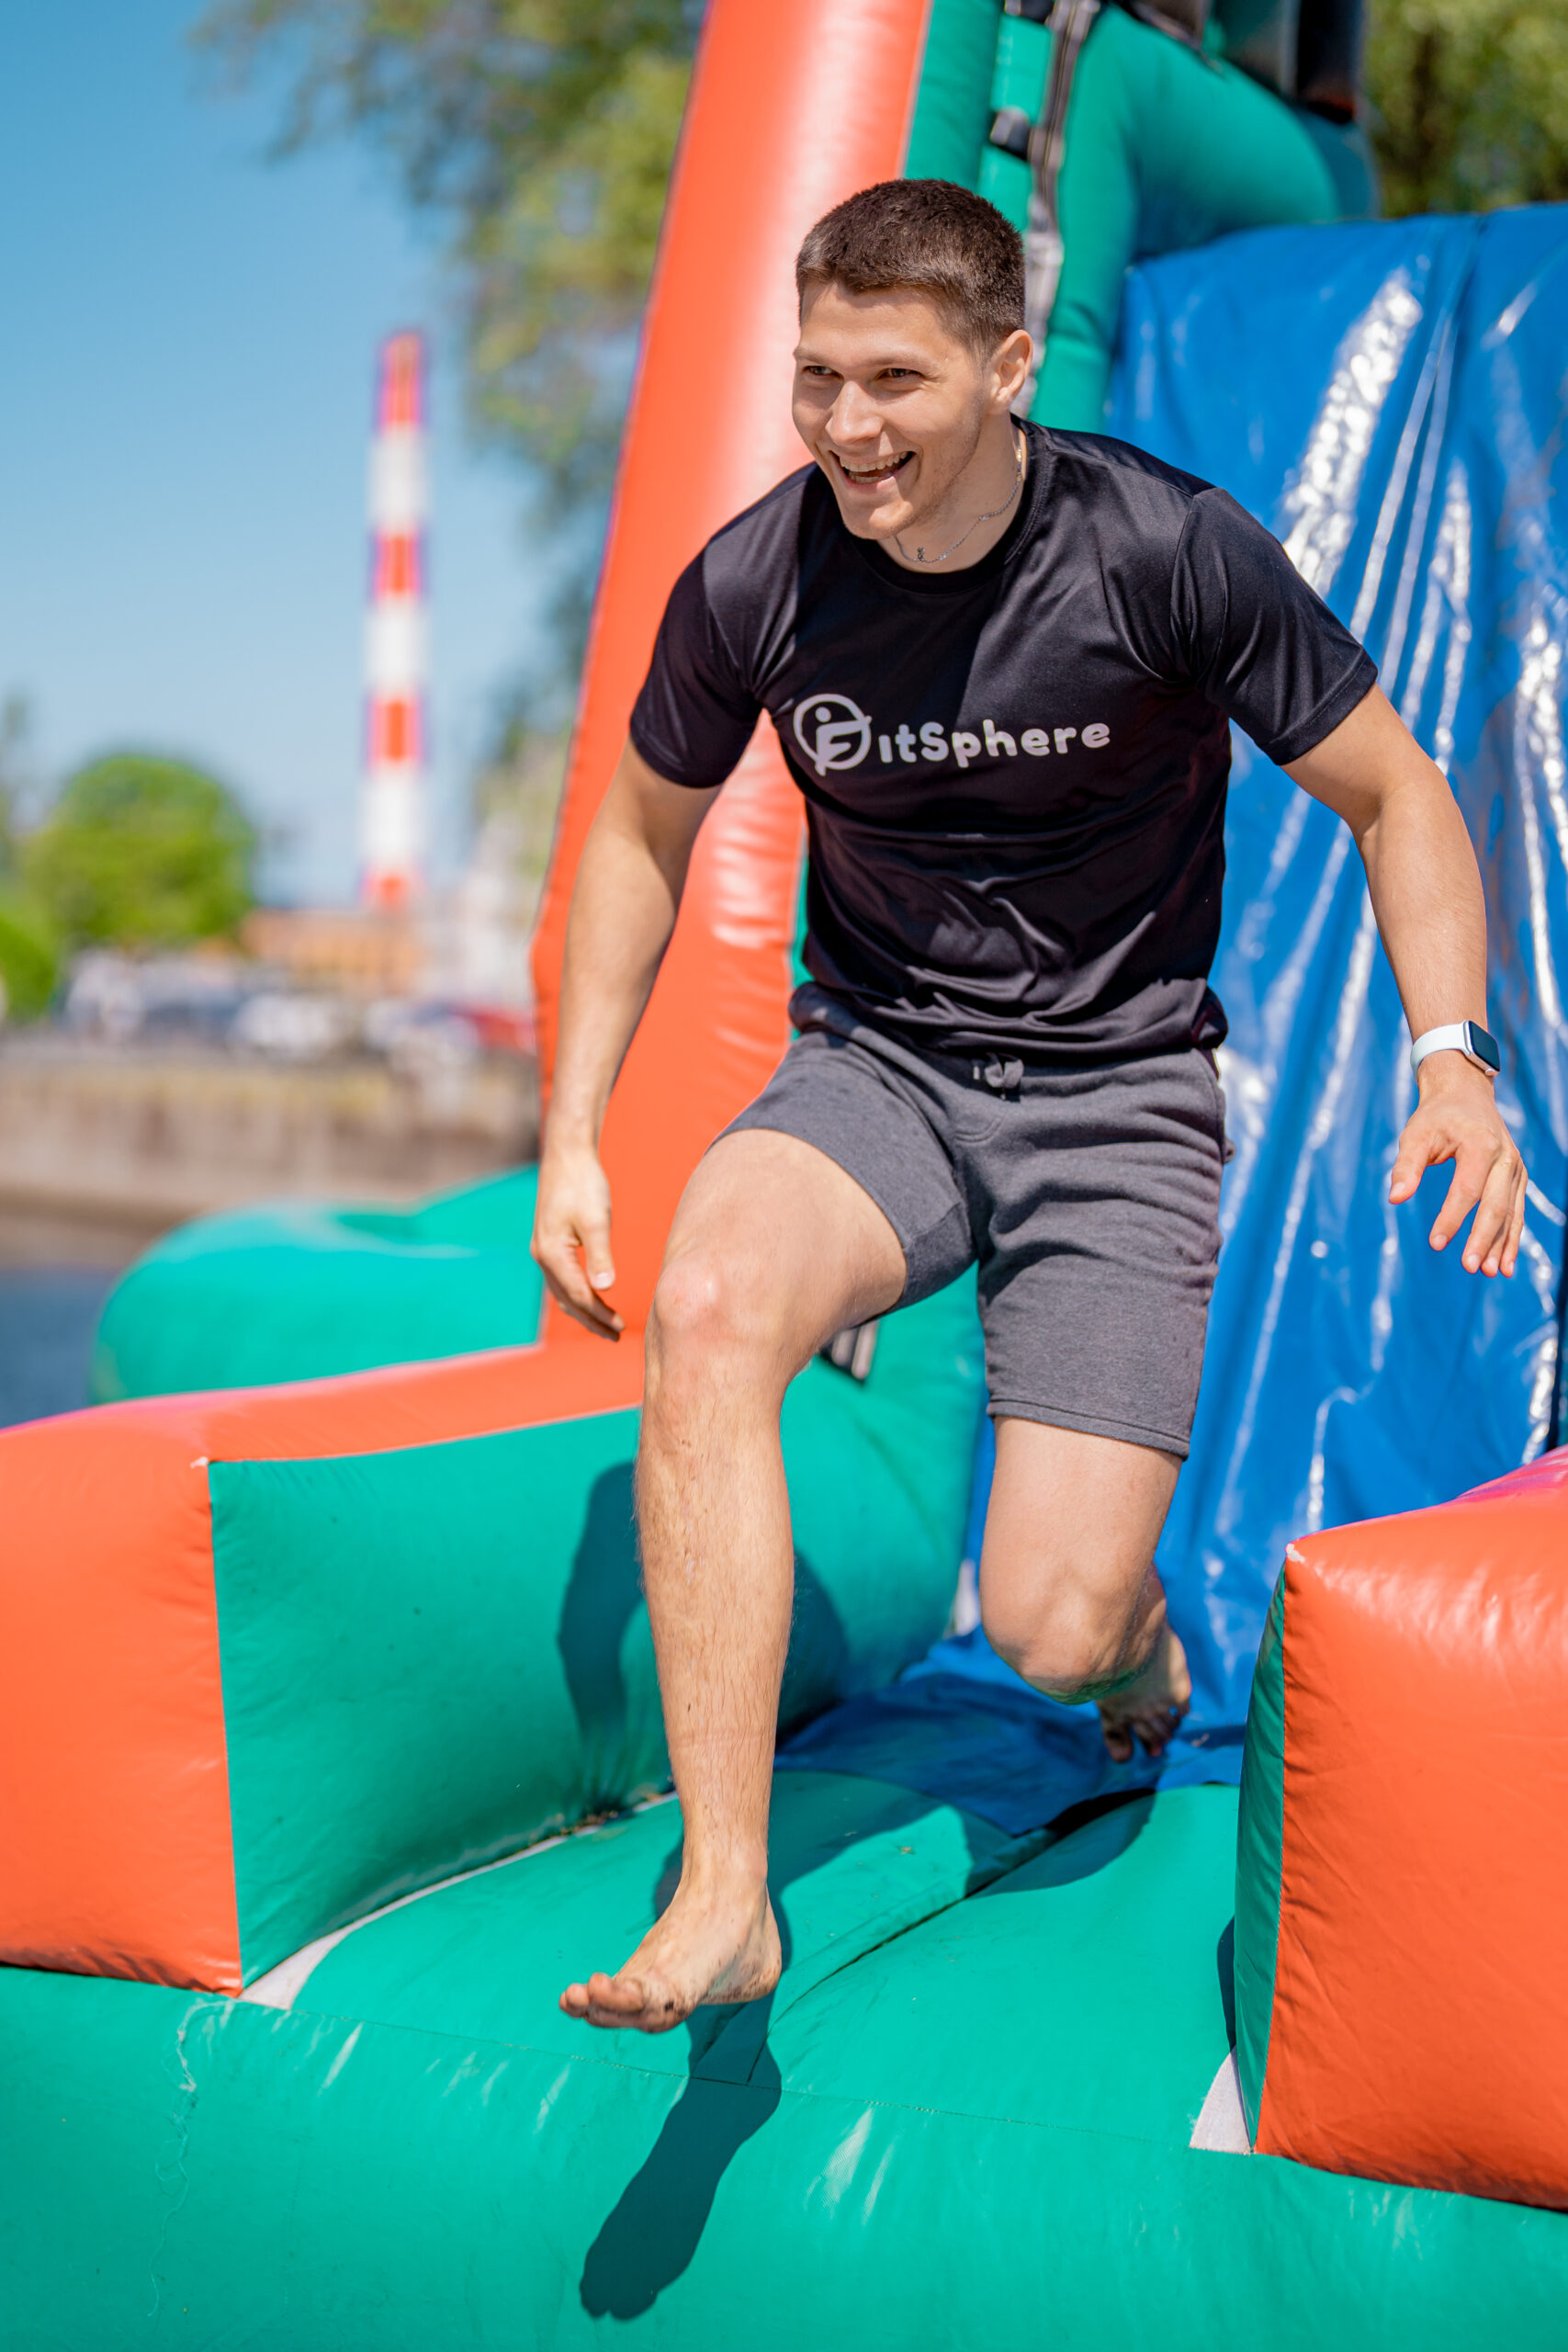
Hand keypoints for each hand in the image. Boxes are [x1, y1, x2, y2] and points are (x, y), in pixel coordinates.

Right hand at [531, 1135, 623, 1337]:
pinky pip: (562, 1279)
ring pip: (563, 1292)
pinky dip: (577, 1294)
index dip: (600, 1314)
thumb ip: (601, 1255)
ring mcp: (543, 1250)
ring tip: (606, 1325)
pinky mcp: (549, 1242)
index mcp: (552, 1253)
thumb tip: (605, 1288)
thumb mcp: (596, 1220)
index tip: (621, 1327)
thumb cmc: (584, 1184)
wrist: (567, 1155)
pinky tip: (592, 1296)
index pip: (579, 1295)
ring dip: (583, 1310)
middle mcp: (542, 1256)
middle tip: (616, 1336)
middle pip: (567, 1300)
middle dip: (591, 1320)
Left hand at [1389, 1055, 1525, 1276]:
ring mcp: (1516, 1169)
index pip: (1468, 1189)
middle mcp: (1506, 1158)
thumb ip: (1406, 1166)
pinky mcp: (1517, 1179)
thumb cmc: (1436, 1117)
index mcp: (1481, 1145)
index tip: (1435, 1244)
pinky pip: (1516, 1212)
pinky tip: (1505, 1264)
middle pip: (1495, 1205)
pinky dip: (1511, 1238)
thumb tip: (1395, 1198)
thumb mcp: (1415, 1134)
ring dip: (1502, 1245)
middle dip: (1483, 1239)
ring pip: (1511, 1213)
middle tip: (1469, 1267)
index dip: (1452, 1218)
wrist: (1465, 1095)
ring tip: (1490, 1273)